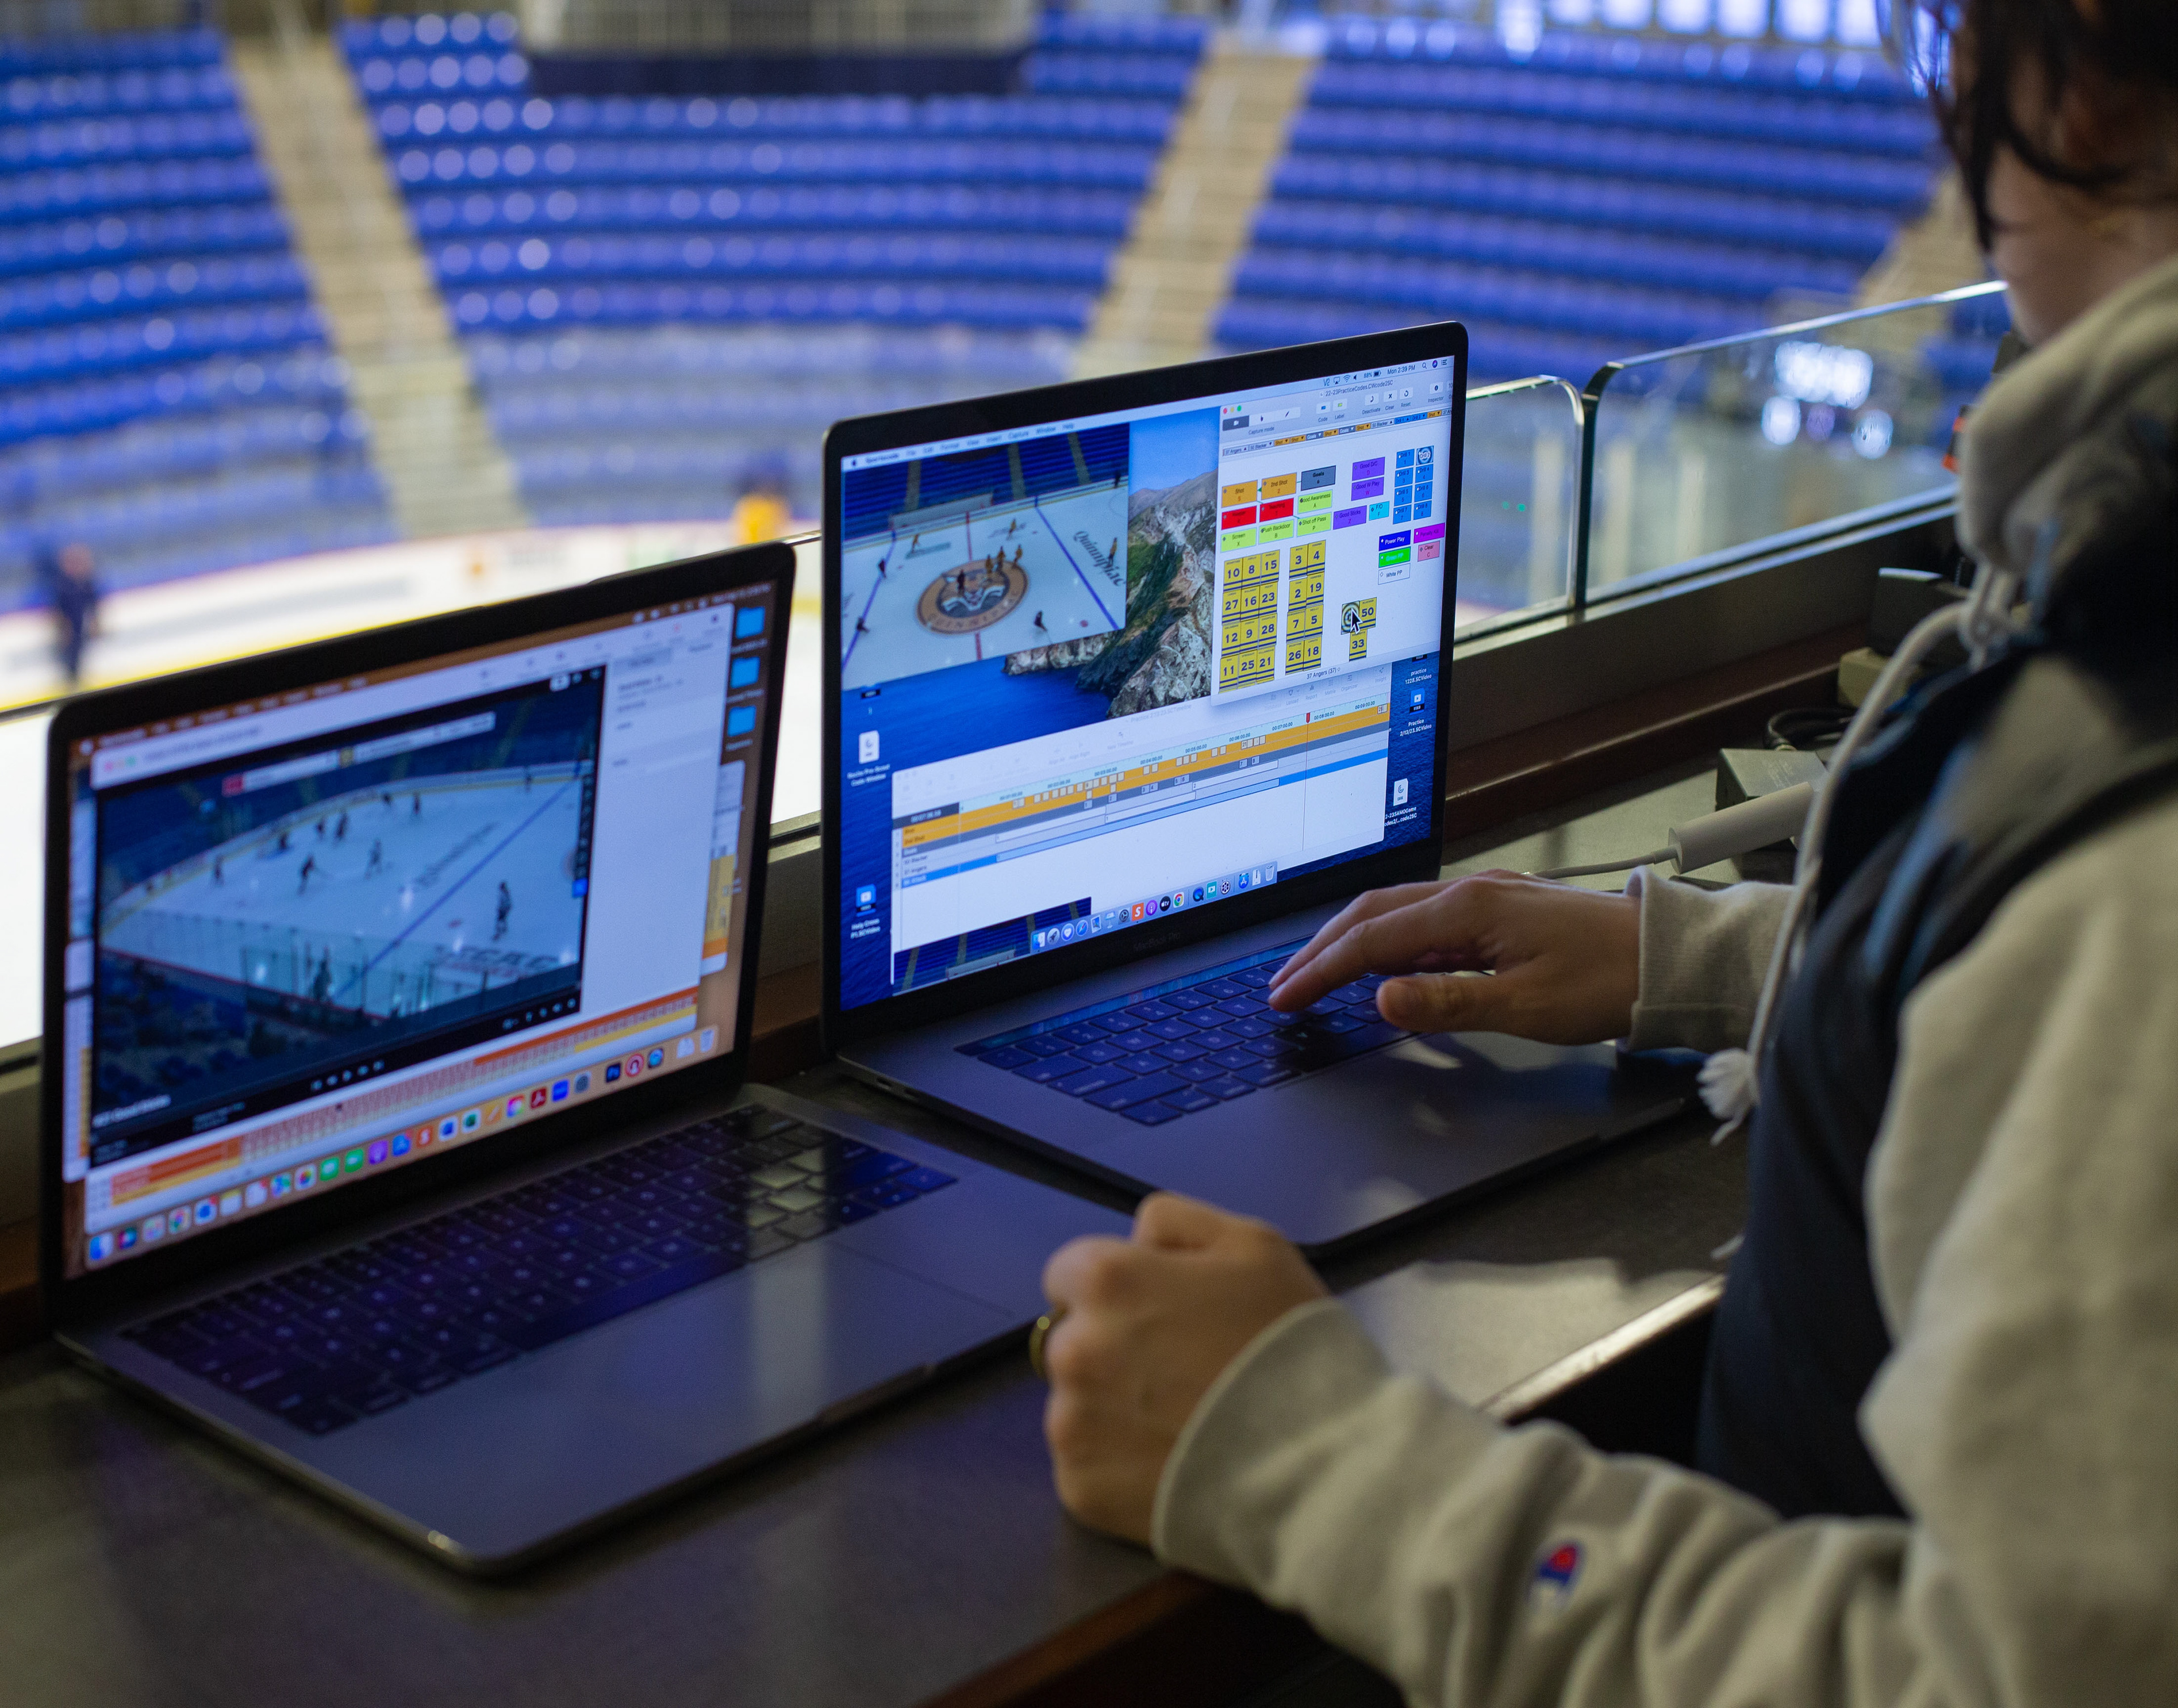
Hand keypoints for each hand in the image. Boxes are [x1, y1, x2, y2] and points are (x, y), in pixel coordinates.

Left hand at [1041, 1193, 1327, 1543]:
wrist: (1317, 1469)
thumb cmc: (1288, 1345)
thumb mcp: (1253, 1245)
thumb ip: (1177, 1223)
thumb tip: (1134, 1241)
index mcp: (1106, 1281)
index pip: (1069, 1273)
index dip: (1117, 1290)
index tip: (1159, 1315)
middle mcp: (1072, 1350)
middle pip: (1071, 1340)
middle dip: (1111, 1348)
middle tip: (1180, 1373)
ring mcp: (1070, 1426)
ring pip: (1076, 1405)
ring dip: (1112, 1409)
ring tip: (1181, 1425)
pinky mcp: (1080, 1490)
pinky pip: (1086, 1465)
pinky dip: (1117, 1467)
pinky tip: (1171, 1466)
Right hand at [1267, 871, 1639, 1044]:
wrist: (1671, 959)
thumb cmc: (1609, 982)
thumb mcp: (1526, 1006)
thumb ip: (1447, 1002)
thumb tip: (1379, 999)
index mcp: (1469, 909)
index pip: (1372, 939)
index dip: (1321, 970)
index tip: (1285, 997)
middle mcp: (1470, 892)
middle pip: (1372, 913)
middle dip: (1321, 949)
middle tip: (1285, 985)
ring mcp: (1486, 898)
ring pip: (1397, 912)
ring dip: (1351, 942)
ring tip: (1318, 974)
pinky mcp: (1501, 911)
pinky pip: (1426, 921)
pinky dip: (1389, 943)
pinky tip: (1384, 967)